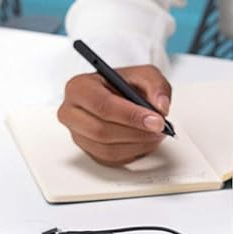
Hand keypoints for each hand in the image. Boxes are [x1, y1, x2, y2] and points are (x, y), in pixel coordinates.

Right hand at [57, 65, 171, 165]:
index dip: (130, 115)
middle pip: (101, 131)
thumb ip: (156, 85)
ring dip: (137, 144)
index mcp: (79, 87)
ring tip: (156, 134)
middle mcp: (71, 112)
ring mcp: (77, 134)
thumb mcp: (144, 74)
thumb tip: (160, 106)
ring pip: (107, 149)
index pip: (102, 105)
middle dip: (135, 132)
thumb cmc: (124, 84)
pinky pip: (111, 159)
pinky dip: (133, 152)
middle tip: (159, 128)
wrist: (118, 95)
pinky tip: (145, 141)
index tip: (154, 119)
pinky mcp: (88, 150)